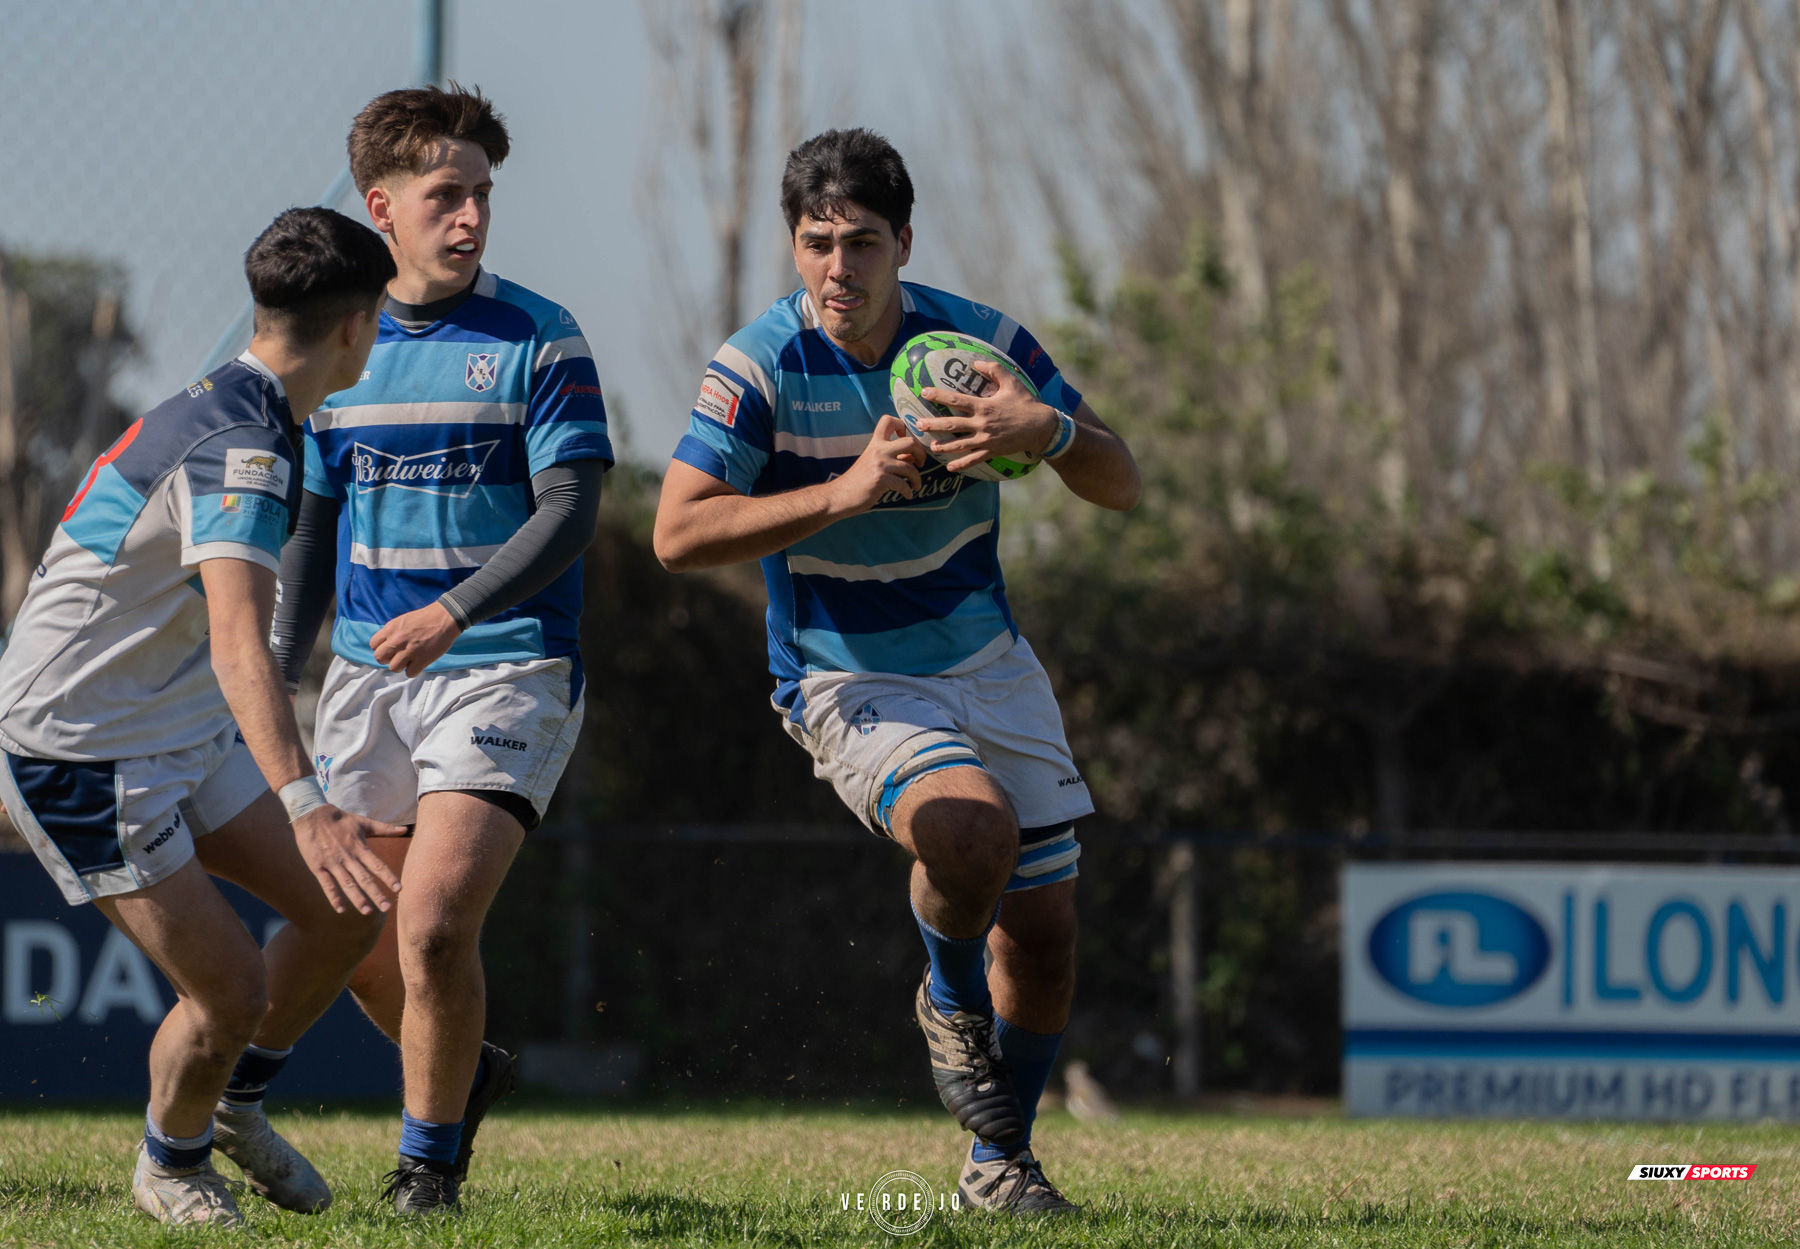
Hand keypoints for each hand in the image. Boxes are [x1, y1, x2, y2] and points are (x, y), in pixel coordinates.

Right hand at [291, 804, 407, 914]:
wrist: (311, 815)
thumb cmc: (340, 819)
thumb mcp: (363, 822)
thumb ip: (384, 829)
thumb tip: (405, 829)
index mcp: (360, 848)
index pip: (378, 865)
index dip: (389, 877)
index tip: (399, 889)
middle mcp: (348, 857)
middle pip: (365, 878)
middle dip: (376, 894)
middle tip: (387, 908)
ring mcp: (333, 863)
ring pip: (347, 884)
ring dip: (357, 899)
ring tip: (368, 911)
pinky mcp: (318, 866)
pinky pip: (327, 884)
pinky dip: (333, 897)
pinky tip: (340, 909)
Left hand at [370, 602, 461, 676]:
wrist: (445, 618)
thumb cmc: (425, 618)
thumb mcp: (402, 621)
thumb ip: (391, 633)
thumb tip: (386, 646)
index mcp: (390, 629)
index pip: (373, 645)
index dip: (381, 648)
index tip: (390, 648)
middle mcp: (397, 640)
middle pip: (379, 658)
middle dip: (387, 659)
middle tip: (397, 656)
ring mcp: (409, 651)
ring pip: (393, 668)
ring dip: (401, 666)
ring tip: (410, 659)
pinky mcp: (422, 660)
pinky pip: (410, 673)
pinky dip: (414, 670)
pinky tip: (419, 663)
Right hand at [828, 414, 927, 515]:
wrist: (841, 495)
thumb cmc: (858, 480)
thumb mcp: (872, 461)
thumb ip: (890, 456)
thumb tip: (912, 457)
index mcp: (875, 443)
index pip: (888, 420)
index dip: (903, 426)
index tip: (906, 441)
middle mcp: (878, 450)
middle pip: (910, 441)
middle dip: (921, 453)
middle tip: (921, 463)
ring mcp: (880, 464)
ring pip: (910, 467)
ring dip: (917, 479)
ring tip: (916, 485)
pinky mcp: (880, 479)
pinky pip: (904, 484)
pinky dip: (909, 491)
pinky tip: (907, 494)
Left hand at [915, 360, 1061, 472]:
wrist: (1041, 427)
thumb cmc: (1026, 402)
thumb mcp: (1011, 381)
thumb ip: (993, 369)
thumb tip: (975, 361)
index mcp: (984, 406)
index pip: (956, 400)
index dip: (938, 395)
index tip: (924, 392)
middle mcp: (982, 423)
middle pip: (952, 424)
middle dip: (934, 425)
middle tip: (919, 425)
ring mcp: (986, 439)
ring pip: (960, 444)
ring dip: (944, 446)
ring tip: (931, 447)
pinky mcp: (992, 451)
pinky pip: (974, 459)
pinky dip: (961, 464)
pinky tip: (950, 467)